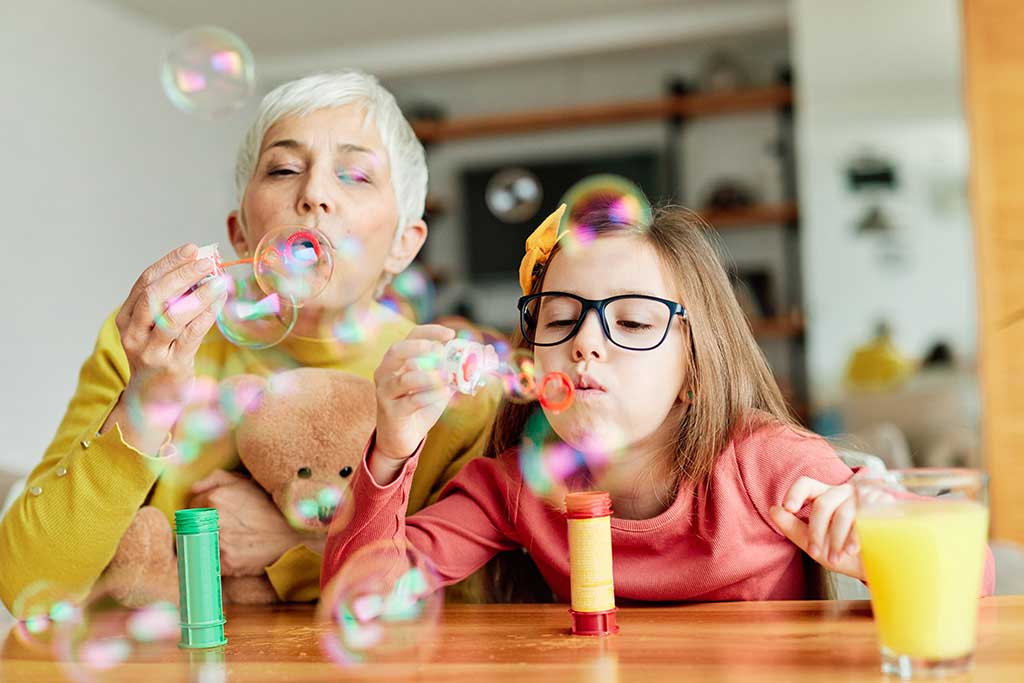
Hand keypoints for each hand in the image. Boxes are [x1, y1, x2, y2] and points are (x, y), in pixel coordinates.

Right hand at [103, 244, 227, 453]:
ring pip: (172, 316)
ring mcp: (150, 351)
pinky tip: (219, 302)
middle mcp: (133, 333)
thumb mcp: (157, 326)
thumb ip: (173, 300)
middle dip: (182, 274)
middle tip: (207, 261)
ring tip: (219, 281)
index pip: (145, 282)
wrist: (152, 397)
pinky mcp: (171, 365)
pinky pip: (191, 335)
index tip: (192, 249)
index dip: (170, 263)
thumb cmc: (160, 353)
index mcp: (127, 317)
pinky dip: (207, 315)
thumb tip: (203, 267)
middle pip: (154, 296)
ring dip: (198, 295)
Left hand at [189, 470, 299, 576]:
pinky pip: (208, 564)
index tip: (209, 516)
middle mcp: (214, 520)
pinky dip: (214, 562)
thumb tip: (192, 488)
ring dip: (204, 546)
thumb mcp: (244, 481)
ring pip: (196, 547)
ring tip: (222, 542)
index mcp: (215, 498)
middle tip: (214, 530)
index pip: (190, 507)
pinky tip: (228, 555)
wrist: (292, 531)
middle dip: (199, 529)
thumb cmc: (267, 505)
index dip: (199, 511)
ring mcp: (220, 542)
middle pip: (189, 528)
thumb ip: (215, 478)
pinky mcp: (227, 562)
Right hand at [371, 325, 456, 480]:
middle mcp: (386, 372)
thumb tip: (486, 353)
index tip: (451, 334)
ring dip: (430, 377)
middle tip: (441, 352)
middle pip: (398, 351)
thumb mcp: (438, 384)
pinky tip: (445, 394)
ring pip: (406, 378)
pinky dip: (431, 396)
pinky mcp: (391, 411)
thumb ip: (454, 370)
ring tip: (448, 378)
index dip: (430, 331)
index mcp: (398, 360)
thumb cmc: (420, 406)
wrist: (403, 437)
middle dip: (421, 348)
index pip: (411, 336)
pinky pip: (412, 400)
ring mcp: (386, 392)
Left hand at [769, 472, 871, 581]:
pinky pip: (863, 518)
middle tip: (815, 552)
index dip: (795, 493)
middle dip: (816, 531)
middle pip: (822, 504)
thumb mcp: (814, 545)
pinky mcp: (882, 506)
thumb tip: (773, 509)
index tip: (788, 508)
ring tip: (835, 558)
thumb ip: (793, 528)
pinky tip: (853, 550)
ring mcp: (863, 497)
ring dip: (835, 540)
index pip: (806, 484)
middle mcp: (843, 492)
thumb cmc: (844, 555)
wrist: (879, 567)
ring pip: (842, 513)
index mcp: (825, 496)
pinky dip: (855, 537)